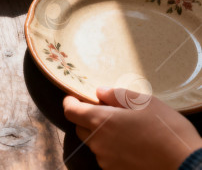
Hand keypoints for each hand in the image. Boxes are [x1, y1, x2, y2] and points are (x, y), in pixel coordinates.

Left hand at [63, 87, 201, 169]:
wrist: (185, 164)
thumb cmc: (166, 129)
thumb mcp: (145, 103)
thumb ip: (117, 95)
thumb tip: (99, 92)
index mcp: (100, 121)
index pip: (70, 111)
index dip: (70, 102)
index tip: (74, 97)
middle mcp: (97, 142)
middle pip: (80, 127)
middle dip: (88, 118)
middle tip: (108, 112)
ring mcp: (105, 159)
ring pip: (94, 143)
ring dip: (102, 134)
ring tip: (126, 129)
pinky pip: (106, 156)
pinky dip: (112, 148)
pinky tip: (132, 144)